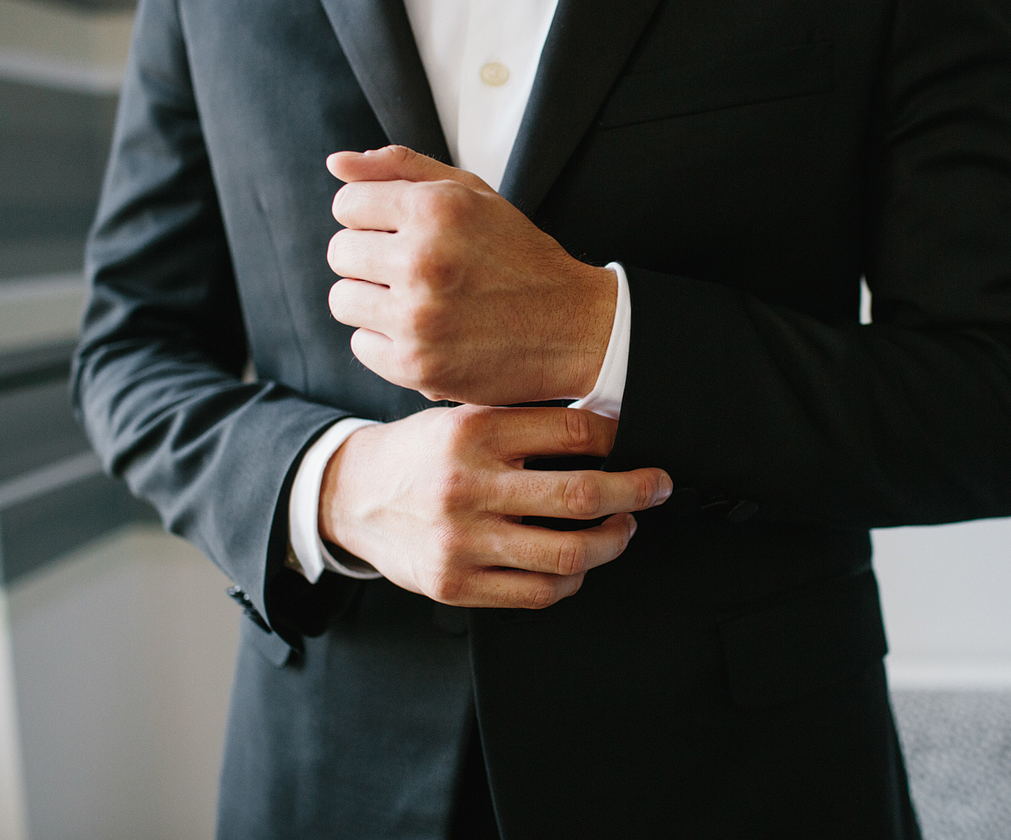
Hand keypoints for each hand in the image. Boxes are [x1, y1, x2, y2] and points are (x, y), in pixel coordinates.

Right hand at [319, 405, 671, 608]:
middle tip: (658, 487)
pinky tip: (580, 562)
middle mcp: (467, 486)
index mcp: (473, 433)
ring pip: (569, 553)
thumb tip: (608, 428)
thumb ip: (524, 423)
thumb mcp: (464, 418)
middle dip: (637, 491)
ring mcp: (461, 541)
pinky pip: (539, 592)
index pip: (573, 432)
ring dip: (613, 541)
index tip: (634, 443)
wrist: (352, 497)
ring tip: (623, 527)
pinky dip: (573, 579)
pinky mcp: (456, 585)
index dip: (618, 438)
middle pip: (582, 493)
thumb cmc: (422, 455)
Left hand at [324, 145, 615, 404]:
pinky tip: (424, 332)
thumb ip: (403, 168)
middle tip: (416, 270)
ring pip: (343, 298)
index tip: (403, 233)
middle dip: (372, 258)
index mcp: (435, 208)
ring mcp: (417, 316)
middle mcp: (423, 259)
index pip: (347, 204)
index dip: (373, 217)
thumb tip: (336, 163)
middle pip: (340, 252)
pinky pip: (359, 344)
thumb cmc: (519, 256)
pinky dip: (385, 340)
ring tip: (418, 301)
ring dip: (373, 299)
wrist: (574, 328)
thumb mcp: (473, 195)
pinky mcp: (416, 364)